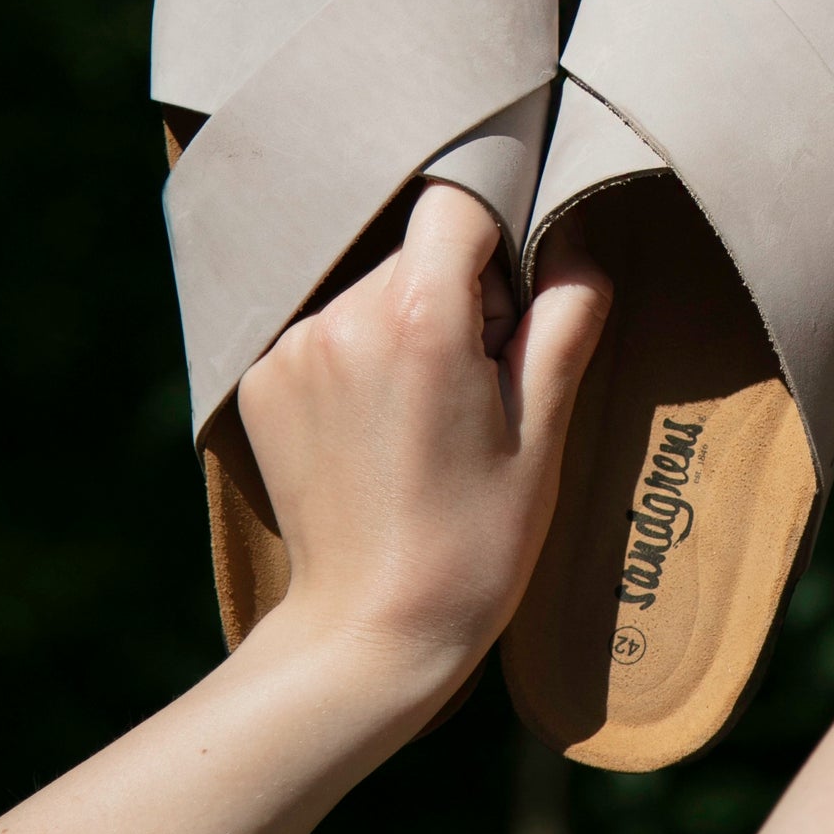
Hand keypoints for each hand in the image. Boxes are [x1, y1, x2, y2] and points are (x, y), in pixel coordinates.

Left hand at [236, 185, 610, 701]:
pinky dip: (366, 356)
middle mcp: (341, 317)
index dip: (502, 240)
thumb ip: (567, 318)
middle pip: (419, 249)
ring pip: (376, 289)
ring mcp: (292, 349)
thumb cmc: (475, 540)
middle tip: (481, 386)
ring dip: (411, 324)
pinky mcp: (262, 381)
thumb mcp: (547, 430)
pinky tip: (383, 430)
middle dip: (463, 293)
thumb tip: (572, 245)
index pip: (459, 202)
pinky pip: (334, 329)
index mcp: (418, 318)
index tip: (518, 306)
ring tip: (428, 418)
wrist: (372, 632)